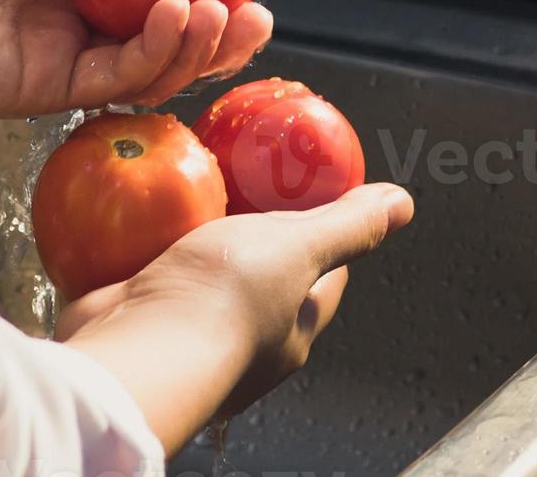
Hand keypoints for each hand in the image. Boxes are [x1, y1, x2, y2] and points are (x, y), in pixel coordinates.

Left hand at [0, 0, 272, 117]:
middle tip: (260, 6)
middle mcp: (66, 13)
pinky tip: (180, 16)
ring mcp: (57, 53)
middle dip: (221, 24)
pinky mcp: (43, 88)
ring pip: (152, 63)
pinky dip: (158, 53)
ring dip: (201, 43)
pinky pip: (118, 77)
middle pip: (163, 30)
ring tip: (230, 13)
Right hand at [57, 184, 414, 441]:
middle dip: (252, 235)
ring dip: (192, 243)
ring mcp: (187, 335)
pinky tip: (135, 221)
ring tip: (186, 195)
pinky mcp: (138, 323)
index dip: (327, 236)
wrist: (137, 350)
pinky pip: (145, 279)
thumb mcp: (299, 248)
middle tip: (240, 185)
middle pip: (260, 276)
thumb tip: (401, 205)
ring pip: (198, 278)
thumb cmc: (225, 302)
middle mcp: (244, 342)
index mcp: (292, 332)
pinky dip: (141, 252)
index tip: (314, 198)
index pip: (325, 278)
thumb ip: (347, 227)